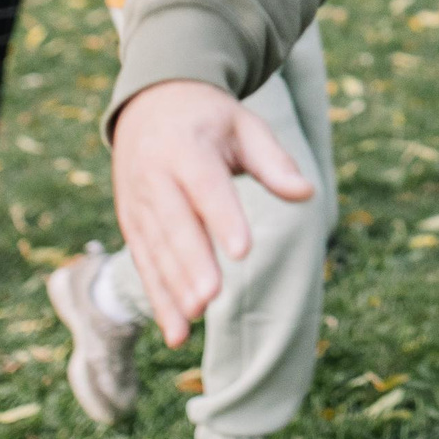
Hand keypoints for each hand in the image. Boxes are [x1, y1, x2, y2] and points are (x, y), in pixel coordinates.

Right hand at [109, 79, 313, 345]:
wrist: (150, 103)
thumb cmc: (210, 120)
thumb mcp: (244, 126)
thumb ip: (274, 161)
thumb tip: (307, 193)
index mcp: (187, 147)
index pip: (206, 186)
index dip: (223, 217)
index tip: (243, 251)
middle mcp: (155, 176)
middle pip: (175, 224)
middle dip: (192, 263)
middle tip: (210, 297)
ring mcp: (138, 202)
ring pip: (156, 249)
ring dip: (173, 286)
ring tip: (194, 318)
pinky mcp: (132, 224)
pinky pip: (145, 265)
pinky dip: (159, 299)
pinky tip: (177, 334)